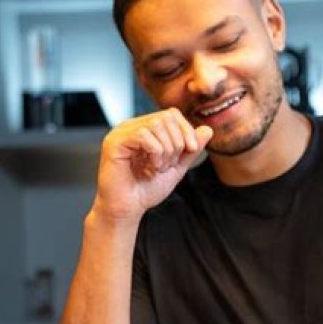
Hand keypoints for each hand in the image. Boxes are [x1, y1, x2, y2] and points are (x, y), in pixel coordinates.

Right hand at [92, 108, 212, 222]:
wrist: (128, 209)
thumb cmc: (147, 190)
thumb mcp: (177, 167)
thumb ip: (190, 150)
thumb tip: (208, 130)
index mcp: (144, 129)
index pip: (171, 114)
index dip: (186, 129)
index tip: (191, 150)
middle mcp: (131, 127)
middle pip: (166, 117)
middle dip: (177, 142)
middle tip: (169, 164)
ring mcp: (121, 133)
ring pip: (156, 125)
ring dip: (167, 150)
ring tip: (159, 168)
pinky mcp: (114, 142)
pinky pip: (143, 135)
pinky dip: (155, 153)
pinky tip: (151, 168)